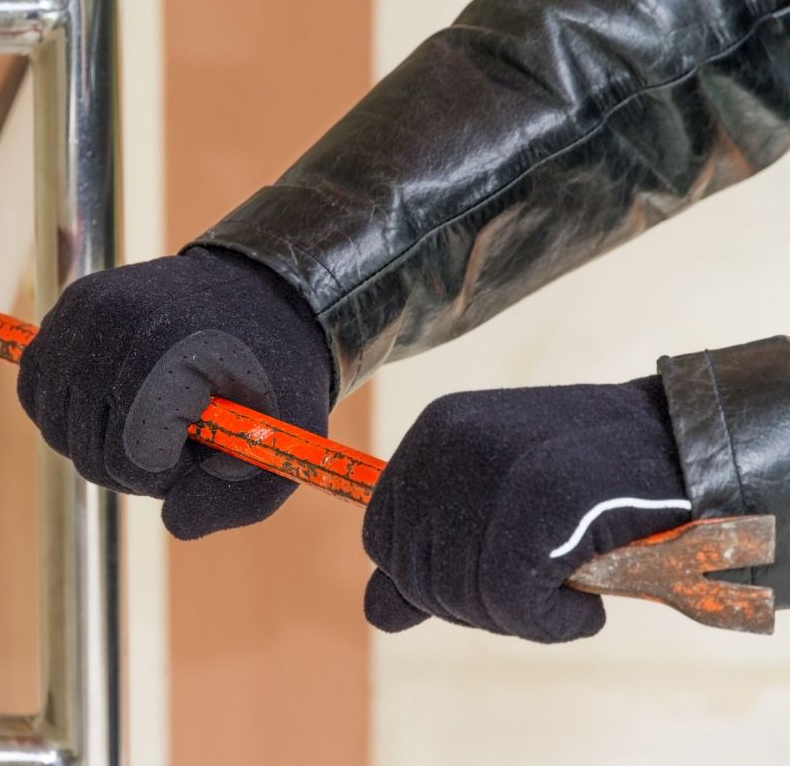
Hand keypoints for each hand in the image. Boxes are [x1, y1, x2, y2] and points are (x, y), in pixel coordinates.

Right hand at [18, 247, 331, 538]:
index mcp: (173, 353)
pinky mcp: (69, 307)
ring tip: (152, 413)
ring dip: (101, 441)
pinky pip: (36, 391)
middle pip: (89, 452)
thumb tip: (171, 521)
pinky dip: (68, 412)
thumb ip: (229, 501)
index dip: (168, 474)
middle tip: (182, 433)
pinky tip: (113, 401)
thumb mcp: (278, 451)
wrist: (265, 296)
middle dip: (136, 462)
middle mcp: (119, 323)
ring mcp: (87, 310)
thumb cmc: (276, 380)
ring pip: (57, 428)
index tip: (200, 445)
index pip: (132, 460)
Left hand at [363, 376, 689, 642]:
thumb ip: (432, 551)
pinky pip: (517, 604)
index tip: (490, 578)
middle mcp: (453, 441)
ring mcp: (497, 466)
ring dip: (521, 617)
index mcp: (433, 433)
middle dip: (476, 605)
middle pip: (419, 576)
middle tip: (539, 589)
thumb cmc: (584, 481)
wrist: (679, 447)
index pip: (380, 540)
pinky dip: (556, 623)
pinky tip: (587, 606)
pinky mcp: (545, 500)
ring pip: (464, 595)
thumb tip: (376, 614)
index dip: (427, 583)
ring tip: (568, 588)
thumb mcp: (493, 502)